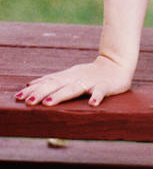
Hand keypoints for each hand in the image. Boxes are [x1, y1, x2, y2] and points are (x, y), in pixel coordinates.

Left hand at [15, 55, 133, 106]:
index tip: (18, 97)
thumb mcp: (69, 75)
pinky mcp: (105, 86)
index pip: (47, 82)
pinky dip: (96, 97)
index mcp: (67, 76)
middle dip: (41, 93)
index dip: (33, 90)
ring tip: (49, 103)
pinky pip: (100, 91)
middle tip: (28, 102)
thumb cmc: (90, 73)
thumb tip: (29, 84)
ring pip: (74, 88)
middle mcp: (76, 78)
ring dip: (61, 95)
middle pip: (56, 85)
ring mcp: (90, 82)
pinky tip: (92, 104)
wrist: (117, 64)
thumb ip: (51, 80)